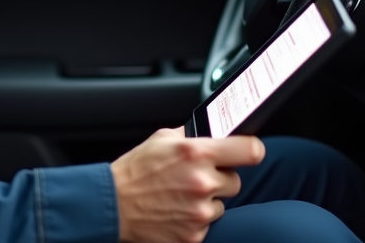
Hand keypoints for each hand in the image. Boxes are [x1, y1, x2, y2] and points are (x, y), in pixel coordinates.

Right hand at [111, 128, 264, 242]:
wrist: (113, 205)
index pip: (250, 150)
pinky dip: (195, 219)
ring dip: (207, 201)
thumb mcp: (161, 139)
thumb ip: (192, 135)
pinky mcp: (195, 234)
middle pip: (235, 181)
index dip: (250, 150)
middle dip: (219, 178)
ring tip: (180, 195)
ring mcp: (200, 212)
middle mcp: (202, 182)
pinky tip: (176, 211)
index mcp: (196, 153)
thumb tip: (215, 132)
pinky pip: (208, 224)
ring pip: (222, 204)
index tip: (247, 151)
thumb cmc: (135, 170)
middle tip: (196, 177)